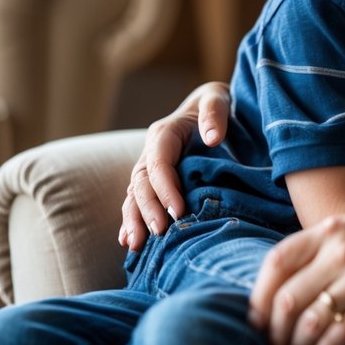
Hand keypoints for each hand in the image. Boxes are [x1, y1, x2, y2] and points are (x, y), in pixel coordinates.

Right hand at [118, 81, 229, 250]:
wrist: (210, 105)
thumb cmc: (216, 103)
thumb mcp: (217, 99)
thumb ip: (214, 113)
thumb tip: (213, 137)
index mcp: (164, 133)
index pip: (159, 164)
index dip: (165, 188)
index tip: (178, 210)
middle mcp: (151, 152)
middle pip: (142, 183)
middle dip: (147, 209)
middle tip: (159, 233)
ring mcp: (149, 166)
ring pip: (134, 195)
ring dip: (133, 219)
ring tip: (135, 245)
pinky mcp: (153, 180)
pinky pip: (137, 200)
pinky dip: (131, 219)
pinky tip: (127, 240)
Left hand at [248, 202, 344, 344]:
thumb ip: (322, 247)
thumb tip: (286, 284)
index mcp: (330, 229)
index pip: (276, 262)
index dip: (259, 295)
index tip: (257, 319)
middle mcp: (339, 250)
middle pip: (285, 299)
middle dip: (272, 332)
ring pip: (306, 322)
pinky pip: (336, 336)